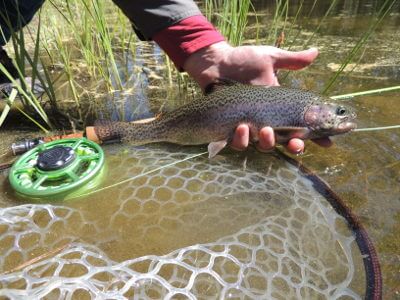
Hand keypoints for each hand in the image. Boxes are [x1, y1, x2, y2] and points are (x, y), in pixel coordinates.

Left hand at [183, 41, 331, 153]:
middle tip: (296, 144)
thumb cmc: (243, 61)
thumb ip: (291, 60)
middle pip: (286, 142)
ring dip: (267, 142)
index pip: (302, 124)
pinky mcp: (231, 129)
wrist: (217, 63)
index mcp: (280, 107)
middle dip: (294, 147)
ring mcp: (250, 126)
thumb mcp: (270, 58)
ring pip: (263, 145)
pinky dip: (241, 139)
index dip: (317, 136)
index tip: (328, 143)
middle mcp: (268, 120)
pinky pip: (238, 143)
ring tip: (264, 130)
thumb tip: (315, 52)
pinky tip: (242, 127)